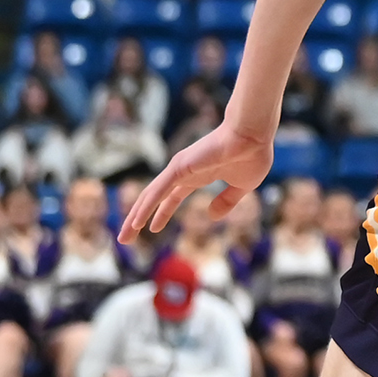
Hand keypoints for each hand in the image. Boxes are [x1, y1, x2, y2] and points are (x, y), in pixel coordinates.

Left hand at [121, 121, 272, 241]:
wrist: (253, 137)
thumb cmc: (251, 155)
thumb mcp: (242, 187)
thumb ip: (227, 202)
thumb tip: (211, 216)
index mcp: (196, 177)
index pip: (171, 197)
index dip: (161, 213)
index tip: (153, 229)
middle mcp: (182, 172)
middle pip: (154, 199)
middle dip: (139, 219)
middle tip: (125, 239)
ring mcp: (178, 169)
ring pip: (150, 196)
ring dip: (135, 217)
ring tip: (124, 237)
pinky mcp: (179, 167)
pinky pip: (158, 191)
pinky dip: (147, 207)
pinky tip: (137, 223)